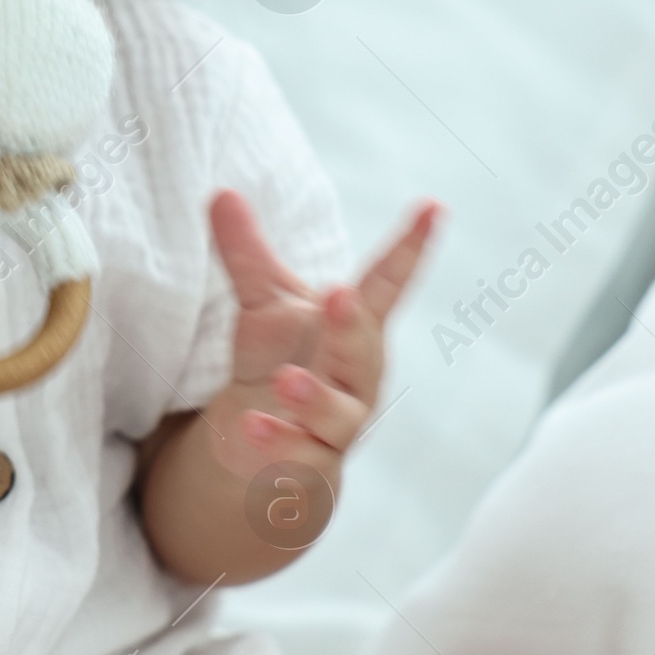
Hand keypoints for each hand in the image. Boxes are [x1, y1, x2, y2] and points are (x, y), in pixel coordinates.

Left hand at [201, 188, 440, 488]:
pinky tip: (249, 427)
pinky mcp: (310, 462)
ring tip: (286, 379)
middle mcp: (357, 376)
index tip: (432, 207)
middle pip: (363, 349)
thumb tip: (221, 192)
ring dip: (314, 396)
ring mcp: (338, 424)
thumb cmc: (281, 362)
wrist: (272, 448)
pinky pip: (300, 455)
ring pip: (339, 413)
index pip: (387, 284)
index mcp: (355, 328)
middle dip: (353, 324)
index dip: (410, 248)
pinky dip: (277, 442)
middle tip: (342, 293)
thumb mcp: (261, 306)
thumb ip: (245, 253)